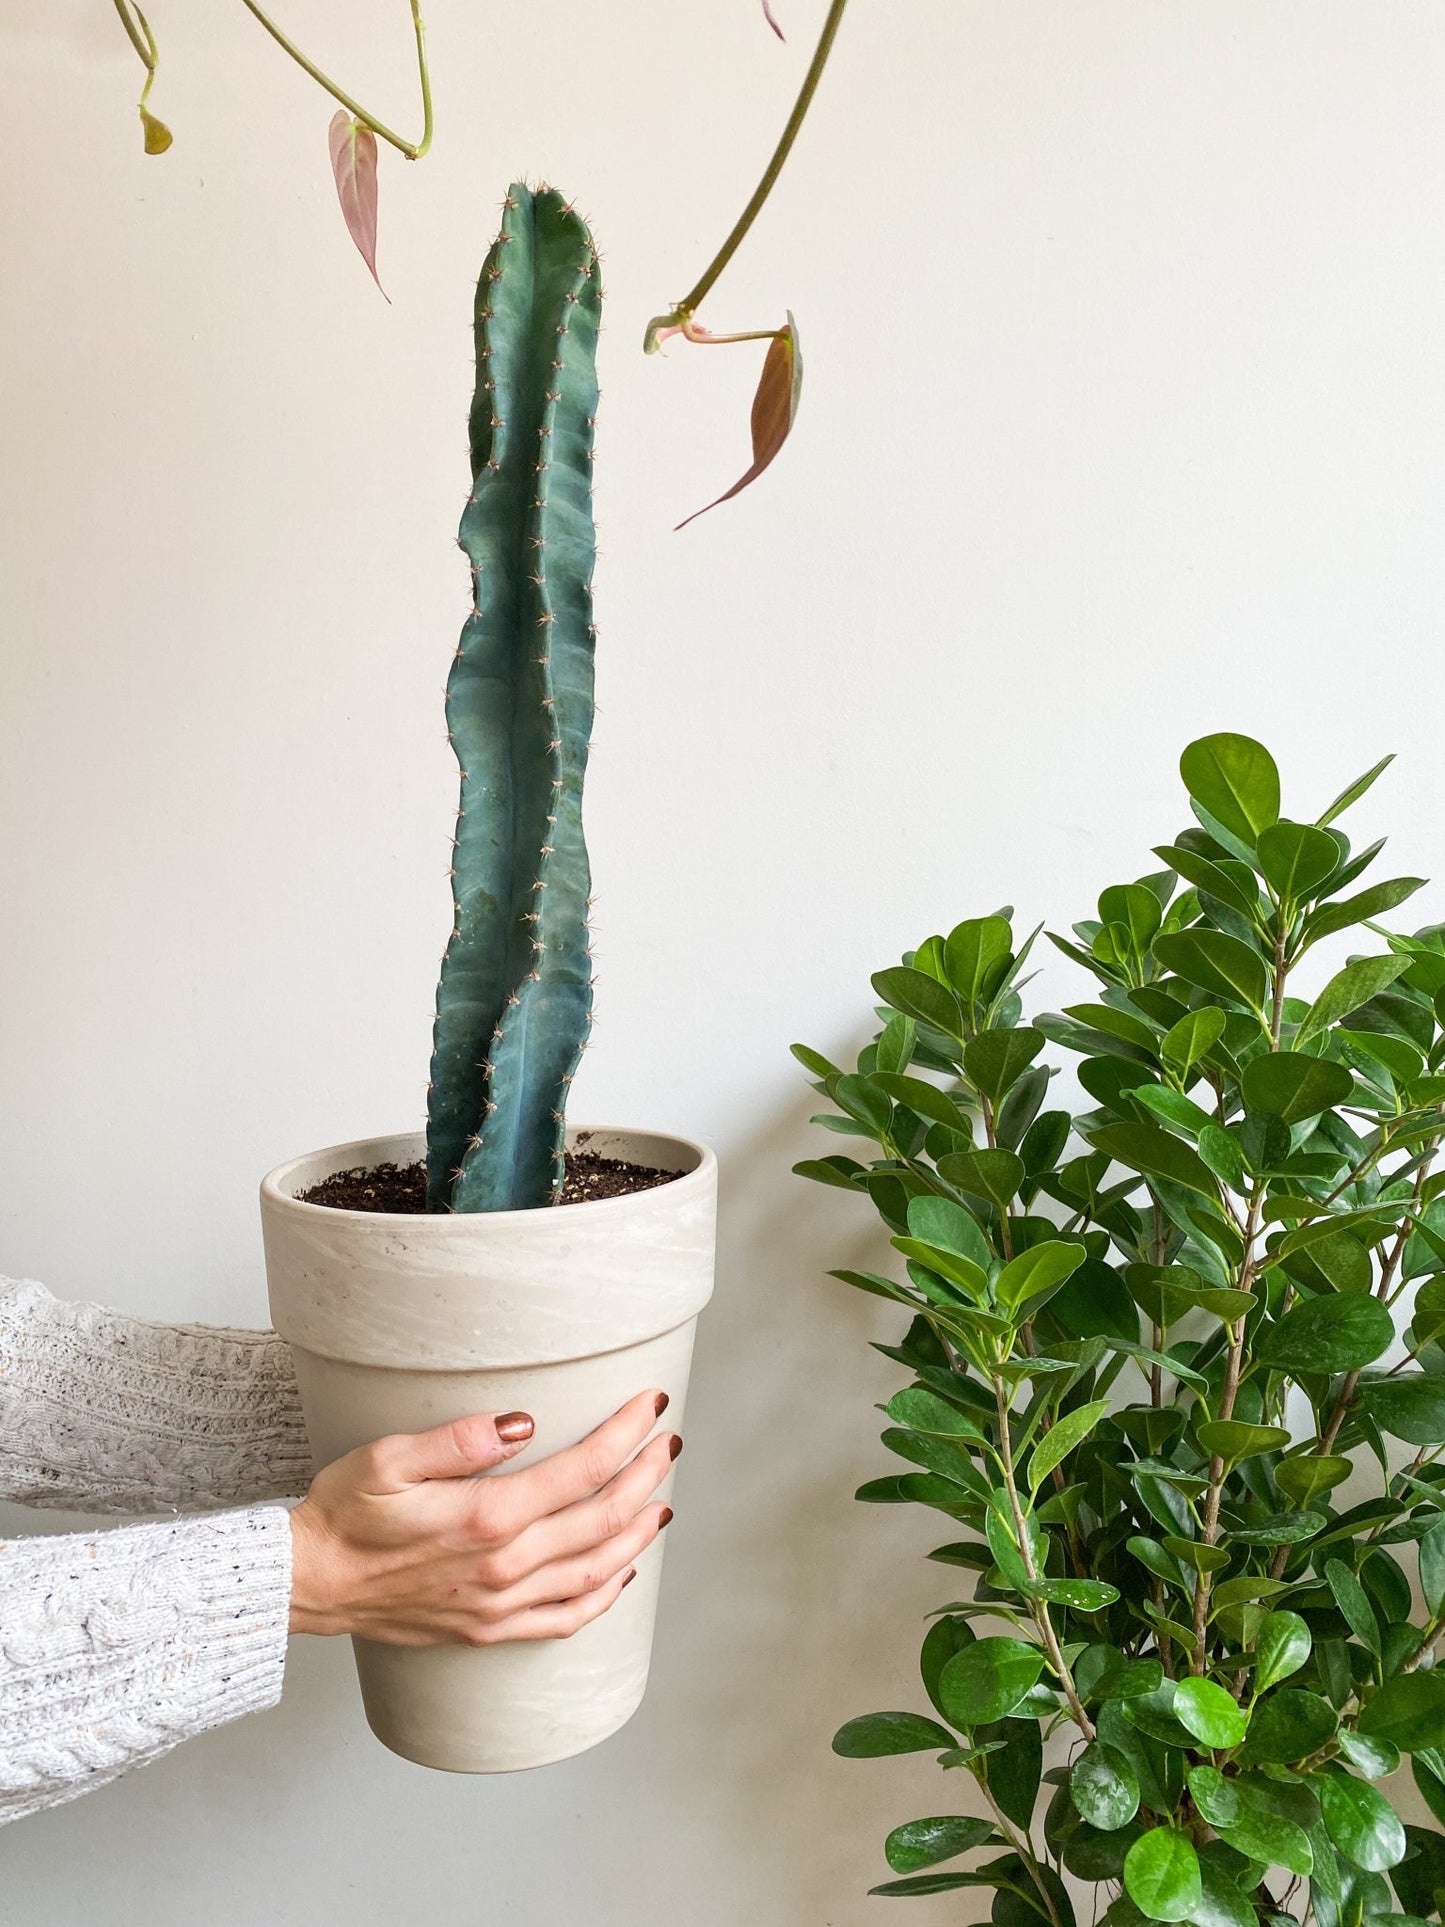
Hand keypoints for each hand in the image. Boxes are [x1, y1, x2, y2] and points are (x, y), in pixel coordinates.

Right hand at [287, 1390, 678, 1646]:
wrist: (311, 1582)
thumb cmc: (345, 1512)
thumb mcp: (388, 1458)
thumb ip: (459, 1439)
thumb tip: (522, 1422)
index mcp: (487, 1516)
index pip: (582, 1468)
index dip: (626, 1434)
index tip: (652, 1403)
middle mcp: (504, 1565)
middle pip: (602, 1517)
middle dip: (646, 1474)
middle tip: (669, 1441)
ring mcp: (499, 1604)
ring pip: (596, 1570)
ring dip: (638, 1533)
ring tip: (663, 1500)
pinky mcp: (488, 1629)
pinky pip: (564, 1619)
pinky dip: (604, 1596)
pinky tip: (623, 1573)